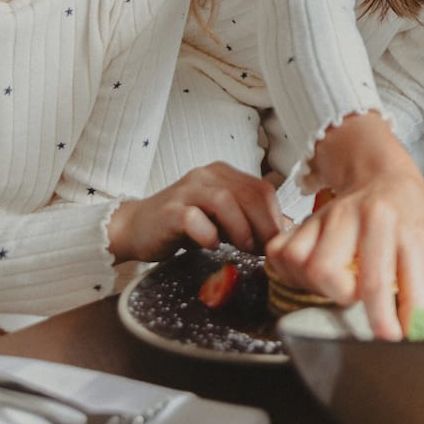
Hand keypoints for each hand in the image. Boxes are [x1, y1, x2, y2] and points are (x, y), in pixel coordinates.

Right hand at [107, 162, 288, 262]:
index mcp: (223, 174)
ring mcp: (186, 190)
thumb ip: (250, 218)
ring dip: (240, 228)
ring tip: (245, 248)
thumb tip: (287, 226)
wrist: (136, 227)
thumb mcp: (222, 219)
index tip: (278, 242)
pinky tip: (212, 245)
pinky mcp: (169, 210)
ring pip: (224, 201)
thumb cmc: (184, 224)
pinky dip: (208, 233)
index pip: (261, 189)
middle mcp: (206, 175)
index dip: (275, 216)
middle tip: (266, 249)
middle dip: (263, 225)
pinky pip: (194, 218)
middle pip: (248, 194)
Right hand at [264, 112, 423, 340]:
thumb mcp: (423, 237)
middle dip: (344, 298)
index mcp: (387, 219)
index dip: (384, 316)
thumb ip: (418, 283)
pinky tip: (316, 277)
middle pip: (326, 269)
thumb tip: (417, 327)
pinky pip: (281, 255)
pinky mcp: (302, 224)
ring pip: (301, 263)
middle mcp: (350, 216)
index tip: (391, 338)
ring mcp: (322, 219)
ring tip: (339, 287)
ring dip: (318, 287)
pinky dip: (294, 273)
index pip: (380, 276)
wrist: (380, 173)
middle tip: (360, 299)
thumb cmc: (404, 208)